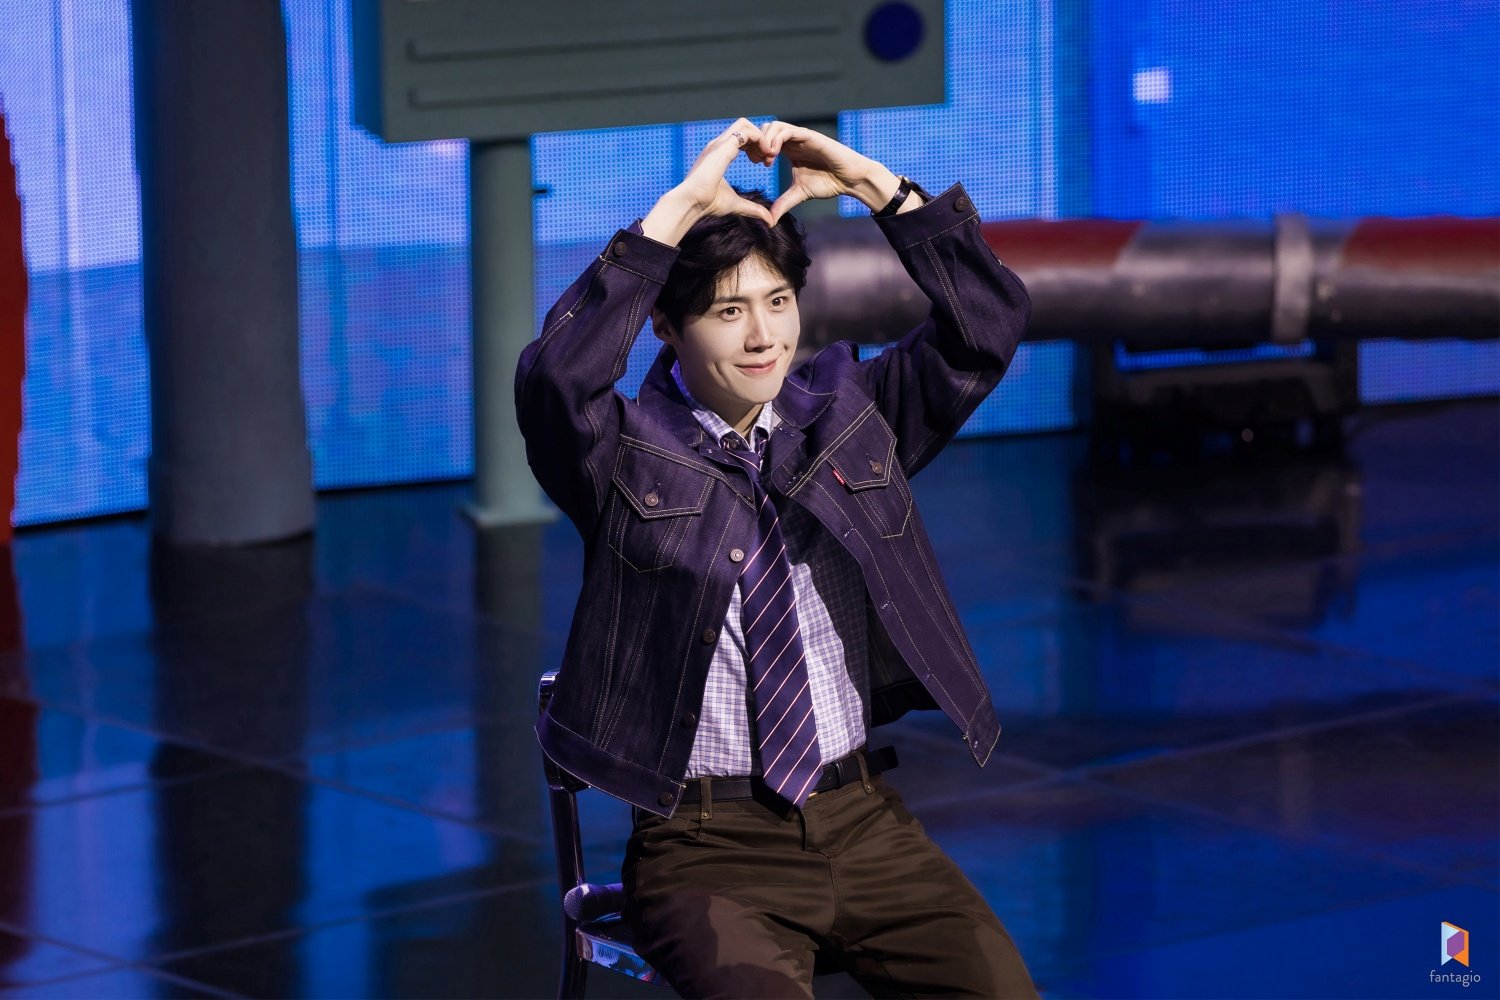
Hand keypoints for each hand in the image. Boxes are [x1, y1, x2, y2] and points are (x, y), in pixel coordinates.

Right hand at [641, 119, 771, 243]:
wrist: (691, 203)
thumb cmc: (707, 204)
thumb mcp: (737, 205)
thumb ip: (753, 209)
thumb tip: (769, 220)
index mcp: (719, 154)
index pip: (742, 138)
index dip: (756, 147)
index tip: (764, 164)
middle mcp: (719, 145)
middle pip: (744, 126)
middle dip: (761, 139)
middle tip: (768, 159)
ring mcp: (720, 144)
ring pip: (746, 124)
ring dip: (761, 137)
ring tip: (768, 156)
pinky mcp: (723, 147)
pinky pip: (747, 132)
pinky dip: (760, 140)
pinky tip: (764, 156)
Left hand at [753, 121, 901, 223]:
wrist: (849, 180)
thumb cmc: (828, 183)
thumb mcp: (799, 194)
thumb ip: (783, 204)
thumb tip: (769, 221)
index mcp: (789, 149)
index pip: (764, 140)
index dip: (755, 149)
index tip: (753, 164)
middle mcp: (793, 140)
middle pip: (765, 129)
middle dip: (757, 142)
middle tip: (757, 161)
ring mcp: (801, 136)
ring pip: (774, 125)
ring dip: (765, 140)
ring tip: (766, 159)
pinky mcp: (810, 136)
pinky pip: (788, 130)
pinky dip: (776, 139)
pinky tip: (774, 155)